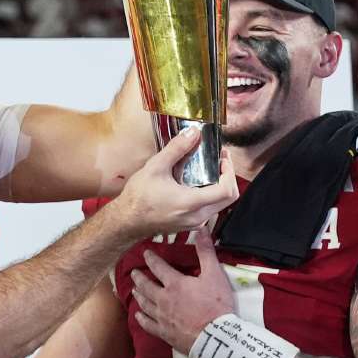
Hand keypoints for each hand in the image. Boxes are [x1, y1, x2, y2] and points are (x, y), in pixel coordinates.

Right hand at [112, 128, 236, 238]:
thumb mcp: (155, 167)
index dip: (230, 171)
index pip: (227, 190)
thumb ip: (177, 149)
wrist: (127, 221)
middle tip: (220, 160)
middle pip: (229, 198)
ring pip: (220, 204)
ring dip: (220, 185)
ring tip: (209, 167)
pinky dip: (210, 193)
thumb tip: (193, 133)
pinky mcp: (191, 224)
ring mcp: (195, 222)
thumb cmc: (138, 198)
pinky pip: (209, 208)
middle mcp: (198, 216)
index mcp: (191, 203)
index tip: (223, 158)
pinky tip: (197, 181)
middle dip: (228, 176)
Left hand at [131, 228, 232, 353]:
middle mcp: (163, 299)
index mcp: (175, 283)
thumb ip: (206, 251)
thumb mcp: (214, 274)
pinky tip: (138, 315)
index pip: (158, 267)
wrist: (215, 337)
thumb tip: (201, 228)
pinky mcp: (164, 333)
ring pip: (145, 303)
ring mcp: (162, 317)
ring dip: (139, 295)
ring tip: (134, 290)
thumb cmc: (216, 305)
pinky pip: (148, 324)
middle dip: (139, 278)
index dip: (151, 259)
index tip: (145, 253)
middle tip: (134, 273)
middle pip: (146, 286)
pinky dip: (142, 318)